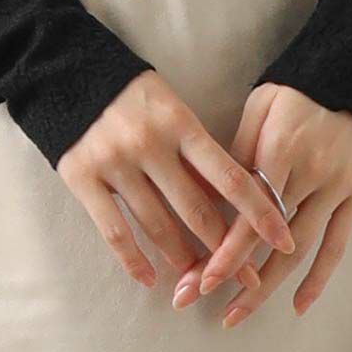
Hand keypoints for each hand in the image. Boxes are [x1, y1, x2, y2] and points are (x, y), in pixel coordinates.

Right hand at [56, 69, 297, 300]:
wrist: (67, 72)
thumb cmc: (134, 97)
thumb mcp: (172, 111)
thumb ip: (195, 156)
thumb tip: (230, 207)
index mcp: (179, 122)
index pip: (229, 175)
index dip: (259, 211)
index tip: (284, 239)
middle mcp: (150, 144)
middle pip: (197, 210)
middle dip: (227, 250)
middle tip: (249, 278)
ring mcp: (114, 162)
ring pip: (158, 226)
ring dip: (183, 258)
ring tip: (199, 278)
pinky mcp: (82, 178)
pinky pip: (114, 231)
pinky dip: (133, 261)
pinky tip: (149, 278)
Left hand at [187, 83, 351, 327]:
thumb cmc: (295, 92)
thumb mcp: (259, 107)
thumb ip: (238, 150)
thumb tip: (211, 191)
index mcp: (280, 150)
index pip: (248, 212)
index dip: (225, 249)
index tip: (201, 280)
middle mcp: (309, 174)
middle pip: (271, 238)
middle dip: (239, 277)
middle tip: (208, 307)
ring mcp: (335, 189)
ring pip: (301, 249)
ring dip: (270, 286)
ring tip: (239, 313)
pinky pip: (338, 244)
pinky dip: (320, 278)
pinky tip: (299, 306)